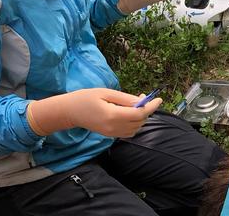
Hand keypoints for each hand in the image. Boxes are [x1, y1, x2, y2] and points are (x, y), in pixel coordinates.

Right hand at [27, 88, 162, 137]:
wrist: (69, 112)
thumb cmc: (85, 98)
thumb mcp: (105, 93)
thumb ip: (125, 98)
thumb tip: (141, 101)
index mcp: (112, 115)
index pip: (139, 114)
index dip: (151, 107)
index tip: (158, 99)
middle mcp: (114, 127)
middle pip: (139, 122)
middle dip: (146, 110)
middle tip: (144, 97)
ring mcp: (112, 133)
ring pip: (136, 128)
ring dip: (141, 117)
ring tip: (137, 104)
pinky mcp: (110, 135)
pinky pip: (129, 132)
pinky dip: (135, 123)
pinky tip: (130, 113)